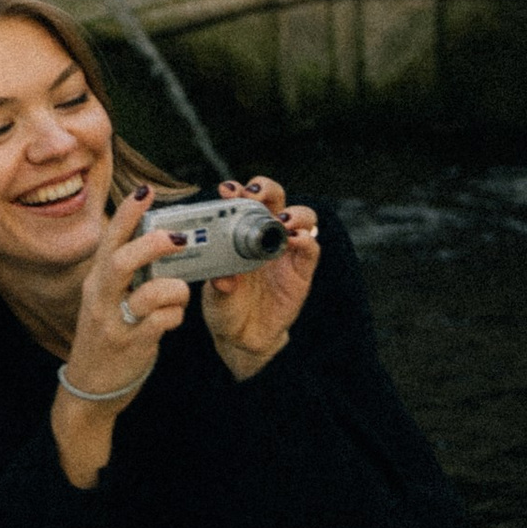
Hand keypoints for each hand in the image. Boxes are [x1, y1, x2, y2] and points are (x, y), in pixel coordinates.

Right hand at [50, 188, 188, 487]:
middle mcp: (100, 299)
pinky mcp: (130, 346)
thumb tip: (158, 241)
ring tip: (180, 291)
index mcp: (96, 281)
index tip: (146, 189)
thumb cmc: (106, 337)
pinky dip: (175, 316)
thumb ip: (126, 274)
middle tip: (179, 237)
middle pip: (121, 260)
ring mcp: (114, 324)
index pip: (110, 240)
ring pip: (147, 294)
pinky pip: (161, 323)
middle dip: (152, 244)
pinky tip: (173, 321)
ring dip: (173, 288)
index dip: (128, 213)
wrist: (90, 389)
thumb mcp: (107, 300)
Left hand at [201, 176, 318, 380]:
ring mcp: (286, 252)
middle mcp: (265, 236)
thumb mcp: (215, 297)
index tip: (228, 190)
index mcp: (239, 234)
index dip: (239, 191)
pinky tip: (297, 240)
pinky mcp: (302, 272)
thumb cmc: (226, 309)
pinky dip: (307, 240)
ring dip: (294, 213)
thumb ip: (220, 286)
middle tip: (255, 194)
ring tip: (282, 221)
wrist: (244, 338)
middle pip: (275, 199)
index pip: (244, 202)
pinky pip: (311, 250)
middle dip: (267, 189)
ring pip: (301, 218)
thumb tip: (224, 280)